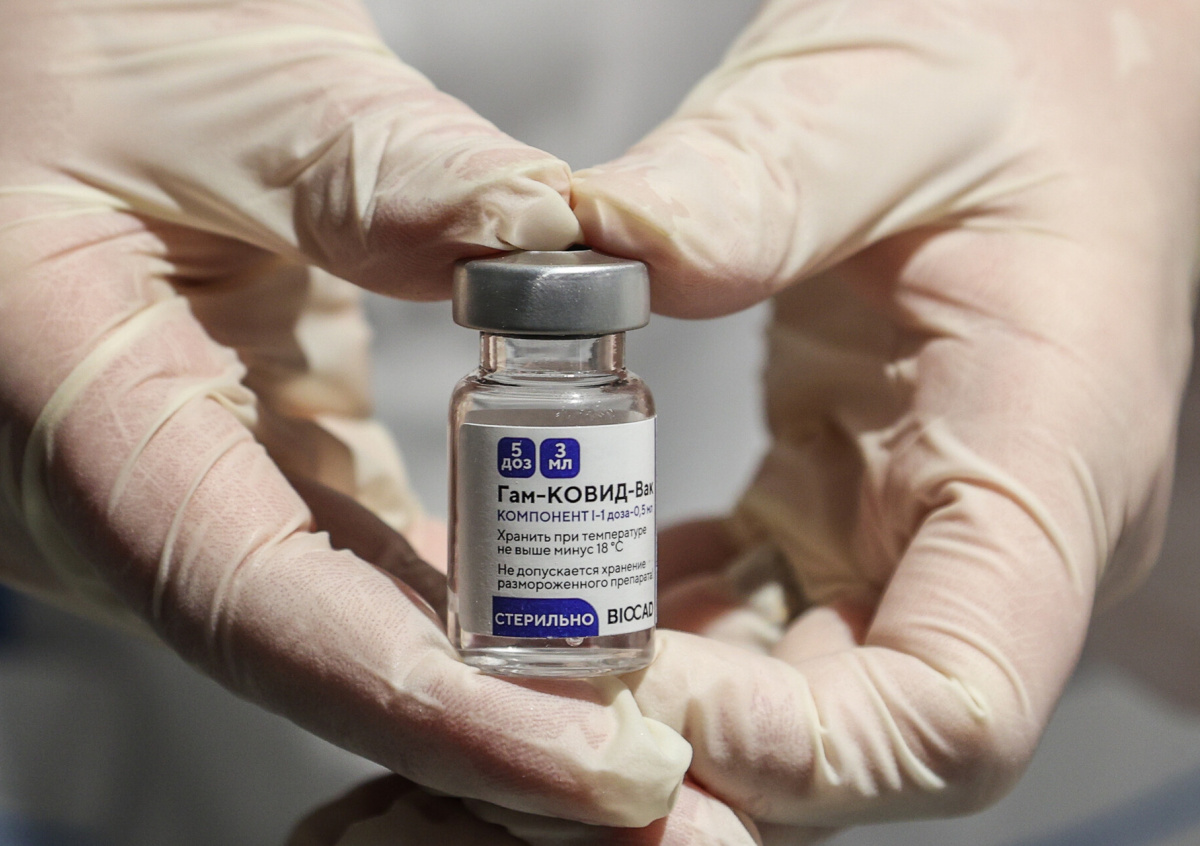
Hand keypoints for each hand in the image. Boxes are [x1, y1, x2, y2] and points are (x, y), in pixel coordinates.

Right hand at [0, 0, 688, 825]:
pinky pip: (365, 577)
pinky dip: (470, 624)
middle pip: (324, 667)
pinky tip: (577, 665)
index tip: (606, 768)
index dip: (445, 710)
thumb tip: (565, 249)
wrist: (47, 52)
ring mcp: (186, 493)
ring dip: (500, 705)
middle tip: (668, 808)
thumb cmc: (91, 43)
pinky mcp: (250, 471)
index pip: (271, 614)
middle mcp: (120, 494)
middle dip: (500, 750)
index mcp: (71, 412)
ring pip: (353, 639)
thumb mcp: (245, 87)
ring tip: (646, 769)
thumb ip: (399, 176)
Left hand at [569, 0, 1199, 836]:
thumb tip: (581, 249)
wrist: (1043, 69)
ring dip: (659, 696)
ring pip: (789, 701)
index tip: (618, 674)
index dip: (781, 746)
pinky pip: (750, 621)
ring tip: (526, 643)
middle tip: (523, 679)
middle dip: (686, 738)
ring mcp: (914, 534)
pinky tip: (569, 584)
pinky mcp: (848, 508)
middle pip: (849, 745)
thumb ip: (746, 183)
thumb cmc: (1000, 73)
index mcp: (1041, 464)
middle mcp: (986, 540)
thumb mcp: (873, 101)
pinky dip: (661, 630)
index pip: (945, 722)